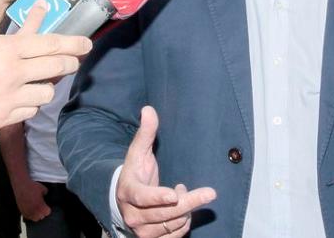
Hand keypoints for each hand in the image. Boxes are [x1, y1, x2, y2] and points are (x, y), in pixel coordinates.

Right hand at [0, 2, 91, 130]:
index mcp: (8, 49)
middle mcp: (12, 73)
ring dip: (46, 87)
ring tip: (36, 82)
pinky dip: (29, 104)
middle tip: (70, 63)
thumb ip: (18, 31)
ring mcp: (8, 98)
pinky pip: (30, 111)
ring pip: (47, 93)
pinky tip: (19, 98)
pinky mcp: (1, 119)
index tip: (86, 44)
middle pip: (58, 68)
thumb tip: (42, 9)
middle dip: (68, 64)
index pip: (52, 44)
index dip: (74, 44)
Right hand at [12, 179, 50, 221]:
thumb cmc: (32, 186)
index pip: (47, 213)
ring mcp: (27, 211)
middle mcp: (34, 210)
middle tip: (42, 208)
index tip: (47, 206)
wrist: (21, 185)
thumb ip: (46, 194)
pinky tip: (30, 209)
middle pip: (41, 217)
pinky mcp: (21, 210)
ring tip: (36, 209)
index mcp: (40, 206)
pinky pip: (27, 216)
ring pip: (33, 218)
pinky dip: (29, 214)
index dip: (47, 209)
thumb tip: (46, 196)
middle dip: (42, 213)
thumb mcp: (44, 189)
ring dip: (36, 215)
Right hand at [115, 106, 216, 237]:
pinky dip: (184, 223)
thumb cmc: (135, 173)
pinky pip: (175, 236)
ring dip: (186, 210)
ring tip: (183, 194)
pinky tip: (184, 210)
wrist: (124, 201)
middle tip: (209, 192)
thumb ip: (146, 132)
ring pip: (173, 224)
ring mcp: (142, 231)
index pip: (143, 197)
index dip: (158, 197)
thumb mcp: (138, 152)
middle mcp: (132, 215)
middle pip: (165, 213)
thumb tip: (149, 109)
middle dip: (190, 202)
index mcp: (128, 192)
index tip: (175, 194)